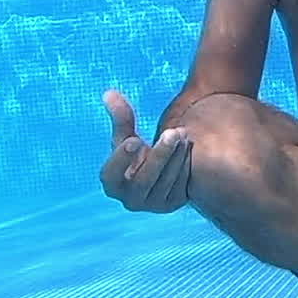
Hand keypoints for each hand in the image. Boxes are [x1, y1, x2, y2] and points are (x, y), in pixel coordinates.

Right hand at [100, 90, 191, 212]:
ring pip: (165, 182)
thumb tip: (109, 93)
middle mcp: (130, 199)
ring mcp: (152, 204)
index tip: (135, 139)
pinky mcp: (172, 203)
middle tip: (173, 132)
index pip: (110, 176)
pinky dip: (185, 165)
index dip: (120, 159)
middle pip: (144, 180)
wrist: (160, 171)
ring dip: (176, 156)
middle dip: (160, 155)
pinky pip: (180, 186)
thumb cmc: (138, 153)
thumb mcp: (127, 136)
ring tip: (183, 134)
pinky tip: (189, 147)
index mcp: (113, 183)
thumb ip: (120, 118)